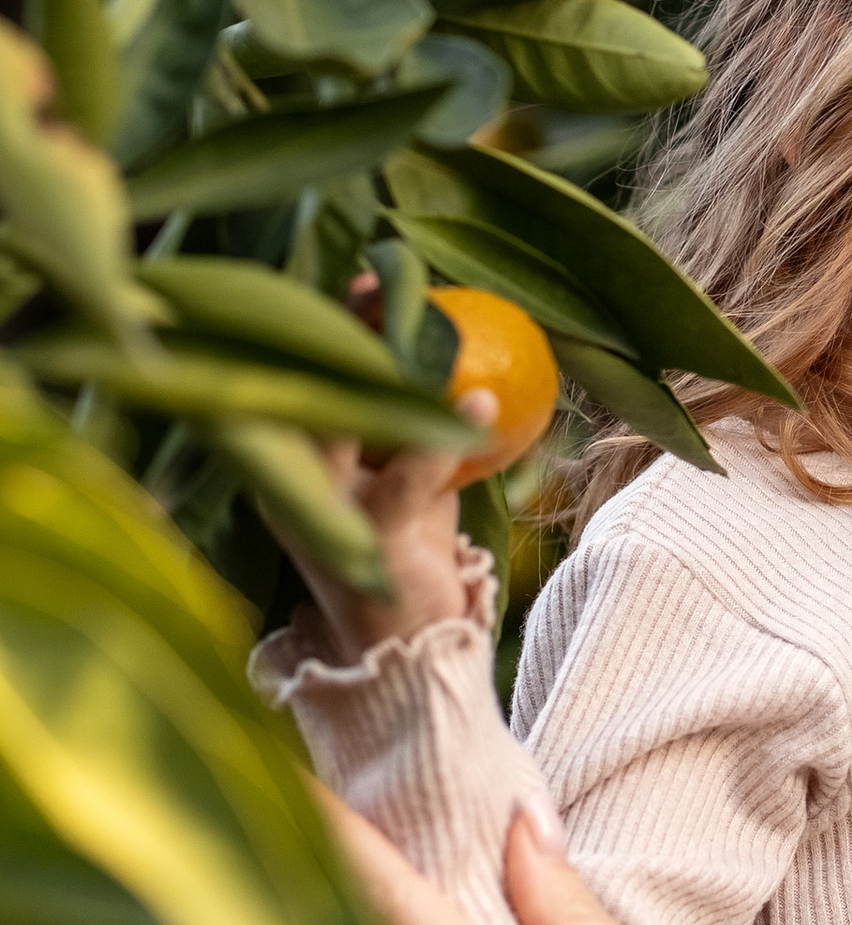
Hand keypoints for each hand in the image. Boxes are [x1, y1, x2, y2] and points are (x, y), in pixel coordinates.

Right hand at [273, 278, 487, 665]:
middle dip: (344, 329)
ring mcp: (326, 511)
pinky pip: (407, 478)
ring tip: (443, 328)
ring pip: (347, 424)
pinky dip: (445, 437)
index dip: (331, 322)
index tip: (370, 276)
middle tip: (386, 283)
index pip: (305, 377)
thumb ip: (415, 422)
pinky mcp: (367, 542)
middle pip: (312, 386)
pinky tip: (483, 400)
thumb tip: (463, 347)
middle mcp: (296, 479)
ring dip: (395, 371)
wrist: (408, 648)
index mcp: (294, 458)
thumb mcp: (409, 474)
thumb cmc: (408, 547)